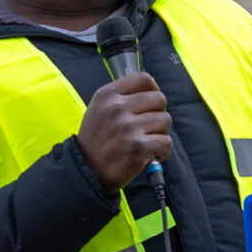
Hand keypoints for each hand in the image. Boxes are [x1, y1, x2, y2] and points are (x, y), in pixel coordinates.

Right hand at [77, 73, 172, 191]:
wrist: (85, 173)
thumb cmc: (95, 142)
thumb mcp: (98, 110)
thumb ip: (121, 97)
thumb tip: (151, 90)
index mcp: (107, 95)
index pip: (143, 78)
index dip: (154, 89)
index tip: (152, 102)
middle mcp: (117, 108)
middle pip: (159, 99)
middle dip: (158, 114)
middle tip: (148, 128)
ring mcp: (128, 128)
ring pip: (165, 120)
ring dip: (160, 133)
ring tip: (146, 143)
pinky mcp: (138, 148)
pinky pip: (166, 142)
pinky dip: (162, 151)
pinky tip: (149, 155)